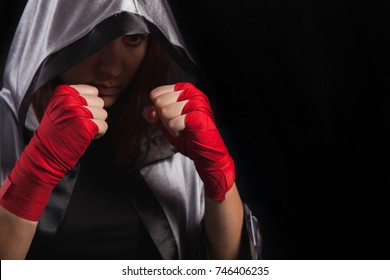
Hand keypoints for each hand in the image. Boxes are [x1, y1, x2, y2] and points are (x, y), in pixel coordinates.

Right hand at [0, 84, 106, 220]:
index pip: (93, 91)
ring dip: (97, 124)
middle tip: (81, 124)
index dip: (90, 104)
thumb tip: (99, 95)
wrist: (46, 152)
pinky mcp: (85, 126)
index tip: (78, 114)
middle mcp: (70, 99)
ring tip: (82, 130)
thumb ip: (77, 97)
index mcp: (63, 91)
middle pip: (100, 102)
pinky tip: (86, 137)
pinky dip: (99, 134)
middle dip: (95, 115)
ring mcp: (77, 112)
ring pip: (104, 114)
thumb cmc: (56, 131)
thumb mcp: (60, 106)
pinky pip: (104, 126)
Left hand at [143, 82, 234, 200]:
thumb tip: (147, 111)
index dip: (158, 110)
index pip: (156, 94)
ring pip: (165, 112)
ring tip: (184, 129)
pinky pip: (172, 123)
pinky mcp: (197, 116)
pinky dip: (176, 133)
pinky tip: (187, 133)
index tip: (173, 117)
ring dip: (171, 126)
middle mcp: (192, 92)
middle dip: (164, 118)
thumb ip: (154, 114)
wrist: (206, 153)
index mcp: (185, 89)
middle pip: (159, 102)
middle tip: (180, 124)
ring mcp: (196, 103)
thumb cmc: (189, 137)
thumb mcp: (166, 123)